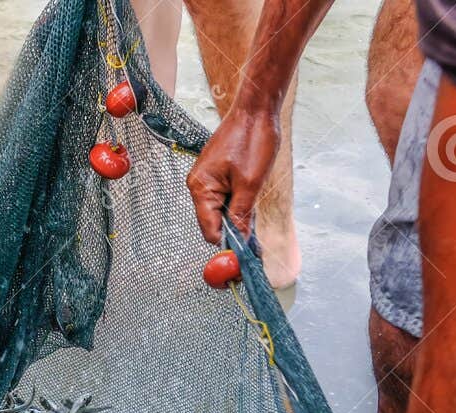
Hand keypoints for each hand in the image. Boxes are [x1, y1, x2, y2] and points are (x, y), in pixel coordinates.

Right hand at [187, 106, 279, 244]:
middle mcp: (199, 186)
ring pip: (221, 213)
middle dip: (233, 234)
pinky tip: (251, 210)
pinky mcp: (218, 176)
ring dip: (238, 221)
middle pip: (214, 224)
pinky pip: (225, 200)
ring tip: (256, 225)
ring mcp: (207, 181)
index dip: (226, 246)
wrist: (256, 109)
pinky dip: (238, 208)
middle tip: (254, 250)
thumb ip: (241, 215)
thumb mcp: (250, 184)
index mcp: (201, 188)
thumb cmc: (253, 139)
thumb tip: (239, 242)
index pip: (209, 230)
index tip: (244, 259)